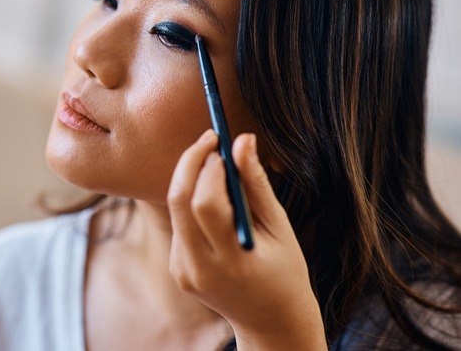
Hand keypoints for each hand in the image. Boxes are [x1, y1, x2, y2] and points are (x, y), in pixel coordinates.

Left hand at [166, 129, 325, 349]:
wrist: (270, 321)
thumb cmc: (284, 270)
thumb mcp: (279, 228)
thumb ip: (256, 185)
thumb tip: (243, 141)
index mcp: (232, 260)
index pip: (206, 204)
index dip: (208, 168)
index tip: (219, 141)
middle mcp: (200, 268)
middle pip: (179, 202)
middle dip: (190, 163)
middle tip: (208, 139)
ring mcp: (184, 271)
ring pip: (175, 210)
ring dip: (190, 181)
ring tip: (215, 164)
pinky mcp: (177, 270)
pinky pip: (179, 225)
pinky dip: (192, 204)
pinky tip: (213, 200)